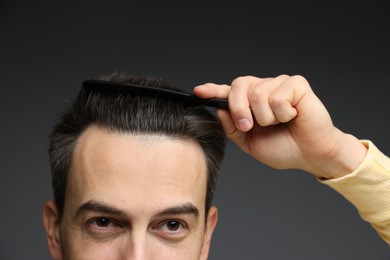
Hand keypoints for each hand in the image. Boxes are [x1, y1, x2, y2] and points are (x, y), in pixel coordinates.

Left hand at [194, 75, 366, 178]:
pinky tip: (293, 116)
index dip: (212, 90)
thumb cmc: (283, 147)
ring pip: (257, 93)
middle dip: (239, 109)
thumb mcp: (249, 142)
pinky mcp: (296, 84)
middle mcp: (263, 89)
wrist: (310, 155)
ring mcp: (279, 84)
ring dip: (266, 117)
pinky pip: (277, 97)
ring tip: (279, 122)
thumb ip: (231, 127)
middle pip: (239, 85)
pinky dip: (282, 114)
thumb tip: (219, 109)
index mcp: (250, 102)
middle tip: (249, 126)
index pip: (228, 92)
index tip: (198, 91)